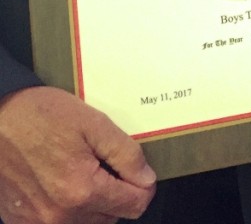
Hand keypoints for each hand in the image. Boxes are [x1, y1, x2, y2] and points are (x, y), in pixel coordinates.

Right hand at [0, 86, 155, 222]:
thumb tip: (146, 178)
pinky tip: (62, 181)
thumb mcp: (92, 122)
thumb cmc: (39, 116)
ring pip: (88, 223)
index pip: (134, 206)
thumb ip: (125, 153)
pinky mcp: (23, 223)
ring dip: (94, 202)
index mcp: (81, 191)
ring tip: (83, 169)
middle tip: (105, 163)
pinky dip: (69, 208)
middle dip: (118, 193)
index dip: (143, 186)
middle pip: (112, 217)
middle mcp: (60, 217)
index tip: (139, 170)